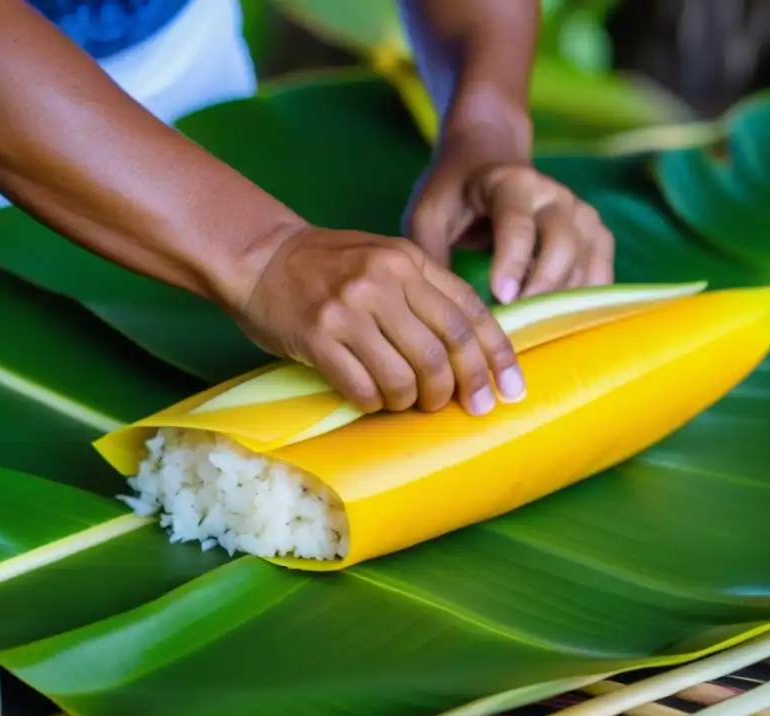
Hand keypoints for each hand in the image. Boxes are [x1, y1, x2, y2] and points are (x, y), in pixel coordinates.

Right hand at [235, 225, 525, 414]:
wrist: (260, 256)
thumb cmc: (328, 265)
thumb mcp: (384, 260)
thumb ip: (426, 292)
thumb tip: (474, 351)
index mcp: (407, 260)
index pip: (468, 313)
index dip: (496, 357)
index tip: (510, 391)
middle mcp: (383, 281)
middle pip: (444, 350)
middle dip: (459, 388)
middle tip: (457, 406)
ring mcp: (349, 310)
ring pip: (406, 376)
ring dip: (413, 401)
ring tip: (406, 401)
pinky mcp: (318, 337)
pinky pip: (364, 388)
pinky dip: (376, 403)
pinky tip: (372, 397)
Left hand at [404, 133, 614, 303]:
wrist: (485, 163)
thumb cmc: (452, 195)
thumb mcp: (427, 215)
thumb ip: (432, 255)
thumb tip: (445, 310)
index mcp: (511, 182)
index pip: (519, 224)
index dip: (512, 263)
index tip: (499, 297)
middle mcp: (554, 195)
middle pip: (563, 244)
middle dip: (541, 287)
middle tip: (515, 319)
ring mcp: (580, 213)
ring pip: (586, 262)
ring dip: (560, 300)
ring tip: (528, 324)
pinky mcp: (595, 234)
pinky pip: (601, 274)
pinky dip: (582, 301)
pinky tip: (555, 319)